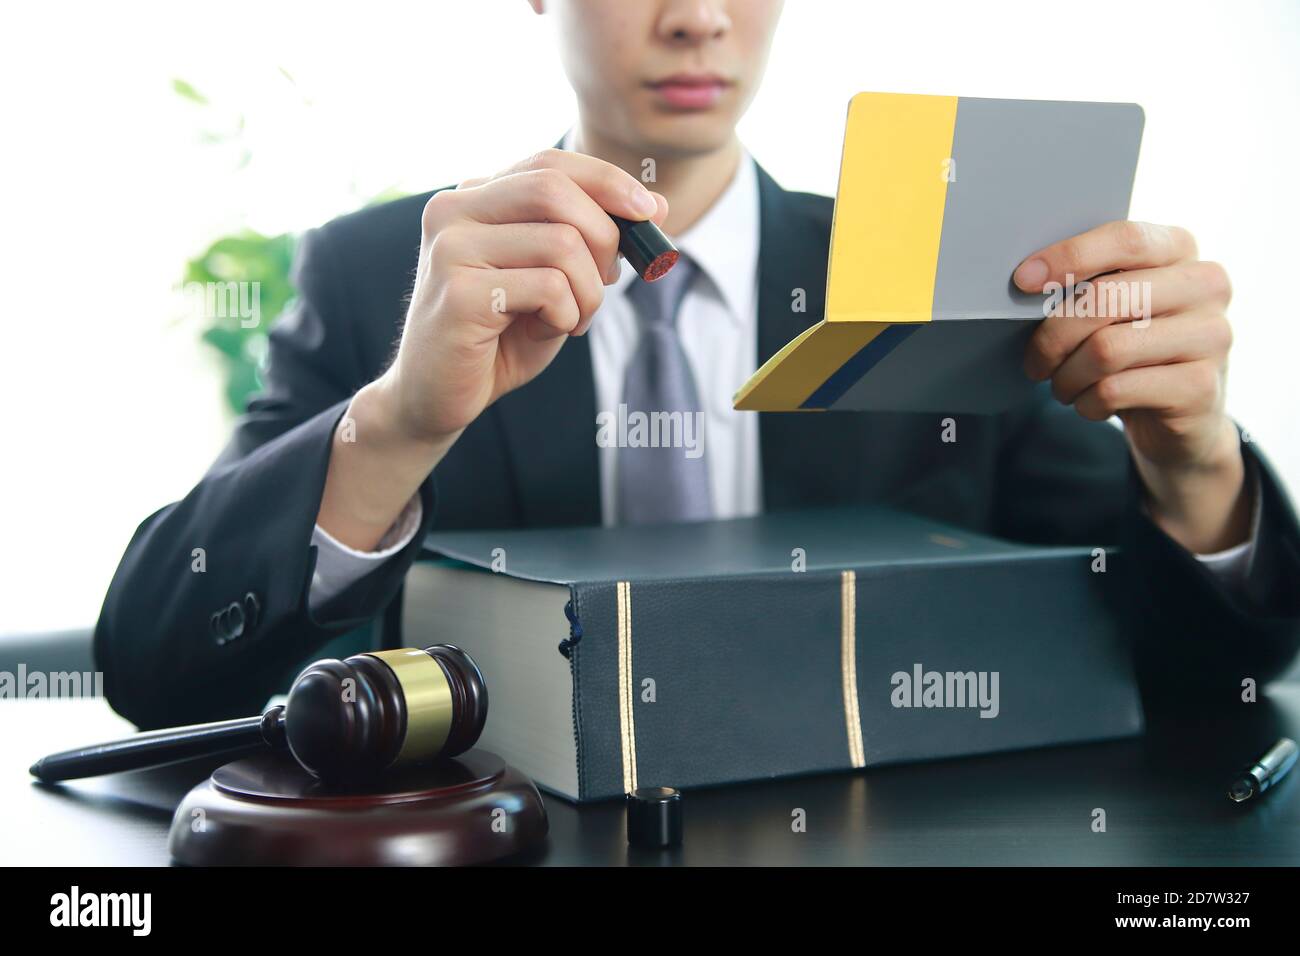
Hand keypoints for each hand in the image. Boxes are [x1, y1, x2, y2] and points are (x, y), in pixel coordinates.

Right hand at [317, 149, 666, 548]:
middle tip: (608, 279)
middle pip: (555, 190)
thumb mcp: (553, 279)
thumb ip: (590, 240)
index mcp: (473, 198)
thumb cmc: (497, 337)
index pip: (549, 164)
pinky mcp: (458, 293)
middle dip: (604, 236)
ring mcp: (451, 249)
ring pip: (561, 243)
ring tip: (574, 318)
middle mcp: (452, 210)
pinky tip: (550, 331)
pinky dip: (568, 315)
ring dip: (589, 291)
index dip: (607, 181)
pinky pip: (549, 288)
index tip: (649, 212)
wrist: (434, 396)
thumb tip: (655, 206)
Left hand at [1014, 220, 1249, 552]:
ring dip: (1066, 376)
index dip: (1069, 256)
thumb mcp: (1116, 305)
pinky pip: (1115, 389)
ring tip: (1061, 386)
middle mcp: (1206, 285)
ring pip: (1106, 350)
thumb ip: (1088, 282)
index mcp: (1181, 249)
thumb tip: (1026, 280)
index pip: (1125, 239)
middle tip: (1034, 362)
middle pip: (1105, 299)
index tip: (1022, 280)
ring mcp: (1212, 335)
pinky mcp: (1201, 386)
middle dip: (1053, 336)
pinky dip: (1086, 401)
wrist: (1183, 414)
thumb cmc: (1134, 347)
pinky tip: (1089, 403)